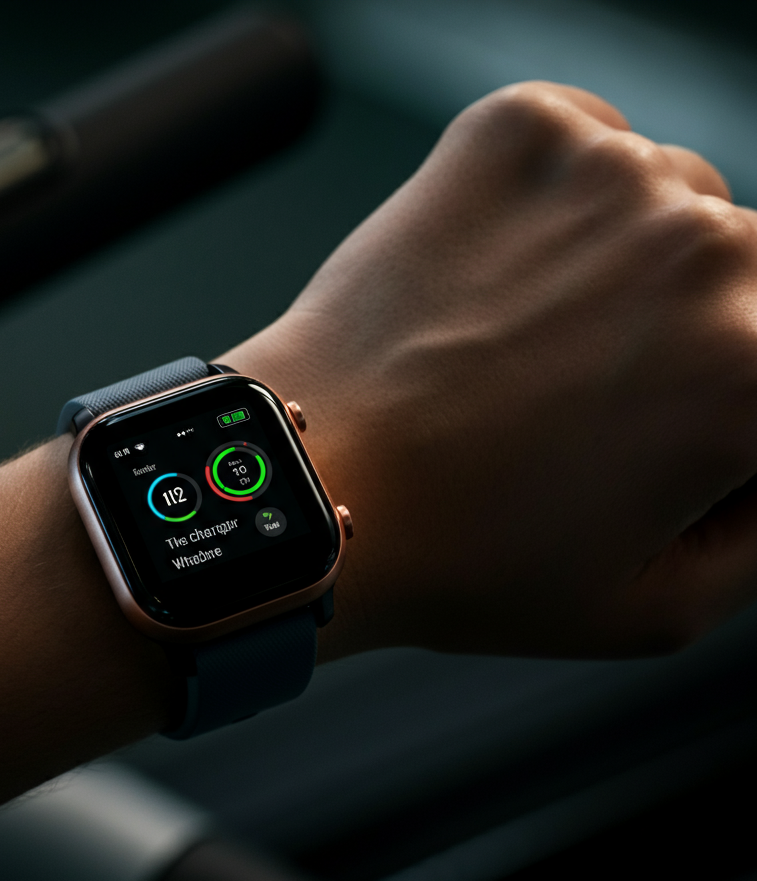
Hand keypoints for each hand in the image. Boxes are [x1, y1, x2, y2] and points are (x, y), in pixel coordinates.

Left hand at [225, 82, 756, 657]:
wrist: (310, 484)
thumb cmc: (457, 556)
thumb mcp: (656, 606)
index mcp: (756, 368)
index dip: (736, 405)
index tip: (684, 421)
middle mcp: (700, 252)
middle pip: (751, 271)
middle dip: (701, 331)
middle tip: (602, 393)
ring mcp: (606, 176)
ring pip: (673, 202)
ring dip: (628, 263)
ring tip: (529, 344)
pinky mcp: (520, 133)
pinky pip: (591, 145)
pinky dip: (562, 204)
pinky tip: (500, 280)